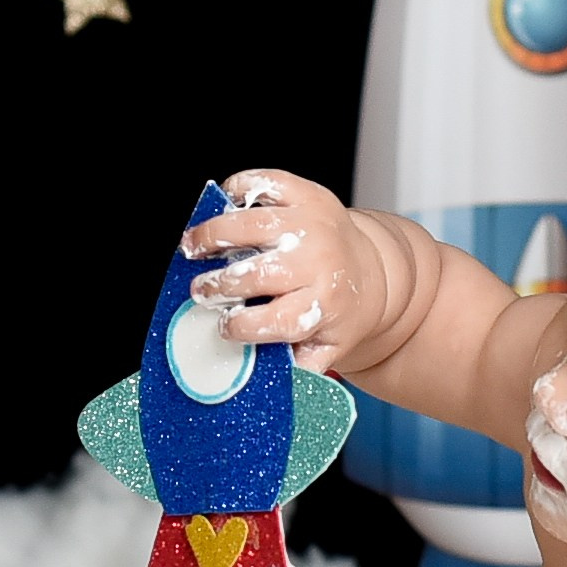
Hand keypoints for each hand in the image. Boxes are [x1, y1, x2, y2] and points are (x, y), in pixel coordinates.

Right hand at [182, 169, 390, 371]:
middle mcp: (320, 261)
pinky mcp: (308, 194)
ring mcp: (313, 224)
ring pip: (252, 224)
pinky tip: (222, 209)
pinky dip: (237, 191)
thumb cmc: (340, 311)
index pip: (277, 320)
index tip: (222, 326)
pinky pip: (264, 184)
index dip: (241, 326)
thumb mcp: (329, 346)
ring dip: (213, 235)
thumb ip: (298, 366)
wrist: (375, 270)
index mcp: (325, 304)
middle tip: (201, 290)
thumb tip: (260, 383)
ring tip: (192, 246)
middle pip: (258, 273)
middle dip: (220, 284)